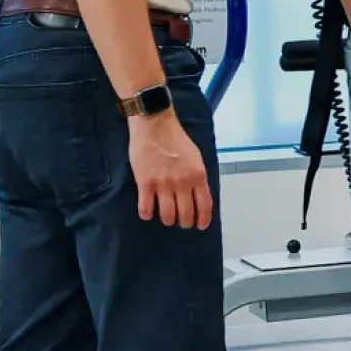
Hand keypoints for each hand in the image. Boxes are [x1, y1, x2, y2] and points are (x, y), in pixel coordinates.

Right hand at [129, 112, 212, 229]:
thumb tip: (199, 193)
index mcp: (198, 175)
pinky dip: (147, 214)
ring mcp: (164, 184)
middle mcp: (183, 182)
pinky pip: (146, 207)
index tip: (200, 226)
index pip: (204, 205)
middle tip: (182, 223)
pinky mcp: (145, 183)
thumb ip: (197, 175)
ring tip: (167, 219)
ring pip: (168, 214)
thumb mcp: (196, 157)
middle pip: (186, 213)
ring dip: (168, 220)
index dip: (203, 219)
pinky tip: (148, 213)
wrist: (155, 125)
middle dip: (185, 222)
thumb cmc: (176, 138)